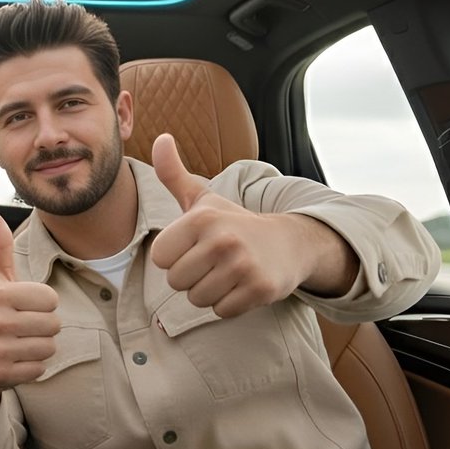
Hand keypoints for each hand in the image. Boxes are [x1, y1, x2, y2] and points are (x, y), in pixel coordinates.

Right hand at [0, 211, 59, 427]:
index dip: (42, 305)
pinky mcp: (2, 374)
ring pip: (49, 347)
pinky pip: (40, 369)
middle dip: (43, 328)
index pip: (50, 298)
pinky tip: (15, 361)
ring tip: (18, 344)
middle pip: (53, 324)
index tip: (24, 308)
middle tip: (21, 328)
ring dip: (39, 348)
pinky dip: (32, 368)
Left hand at [150, 132, 326, 316]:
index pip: (160, 257)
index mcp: (202, 219)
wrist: (289, 243)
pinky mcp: (260, 289)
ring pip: (197, 299)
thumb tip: (160, 138)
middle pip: (176, 281)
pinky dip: (229, 303)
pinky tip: (241, 285)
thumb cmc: (234, 223)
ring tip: (227, 273)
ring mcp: (243, 266)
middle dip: (190, 277)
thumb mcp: (203, 198)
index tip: (194, 246)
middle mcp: (222, 240)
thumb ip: (174, 173)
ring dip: (209, 291)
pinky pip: (221, 310)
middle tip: (213, 262)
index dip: (174, 256)